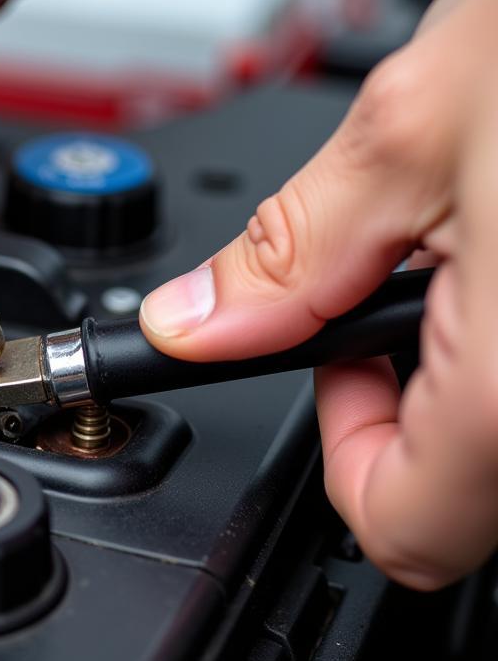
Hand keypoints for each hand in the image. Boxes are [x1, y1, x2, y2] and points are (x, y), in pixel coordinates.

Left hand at [139, 0, 497, 590]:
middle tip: (415, 273)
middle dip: (413, 391)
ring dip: (475, 353)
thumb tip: (192, 322)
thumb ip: (286, 255)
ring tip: (481, 231)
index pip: (400, 531)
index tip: (338, 353)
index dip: (341, 448)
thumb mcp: (411, 129)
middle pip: (468, 486)